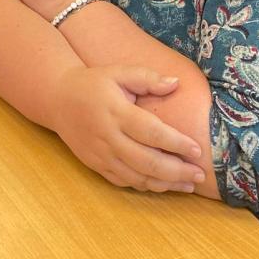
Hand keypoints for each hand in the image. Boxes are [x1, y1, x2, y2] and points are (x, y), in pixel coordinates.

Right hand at [52, 65, 205, 192]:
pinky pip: (124, 182)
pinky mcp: (95, 165)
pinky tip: (164, 184)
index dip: (176, 144)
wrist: (57, 98)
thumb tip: (176, 83)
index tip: (197, 150)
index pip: (151, 132)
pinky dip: (146, 186)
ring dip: (165, 184)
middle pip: (147, 161)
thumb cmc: (93, 83)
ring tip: (189, 185)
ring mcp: (100, 154)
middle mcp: (107, 136)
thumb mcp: (118, 72)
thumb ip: (147, 78)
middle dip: (177, 171)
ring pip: (136, 177)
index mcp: (116, 112)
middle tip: (200, 174)